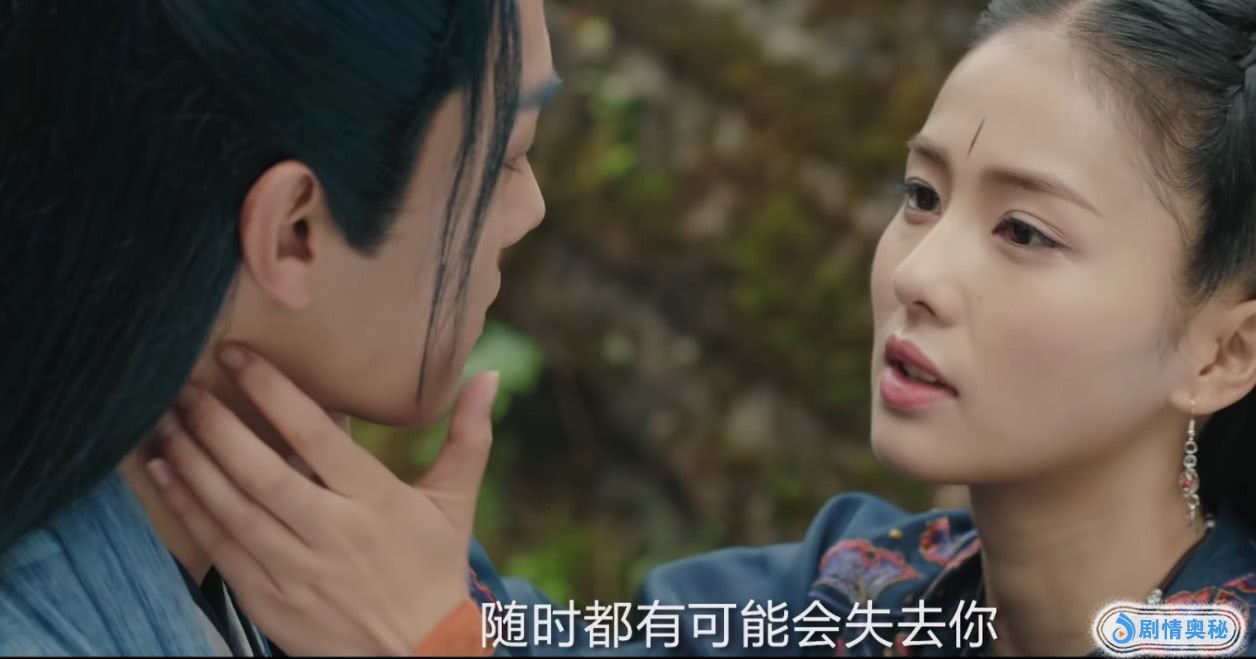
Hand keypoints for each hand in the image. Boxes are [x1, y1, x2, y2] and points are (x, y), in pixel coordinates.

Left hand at [145, 344, 498, 655]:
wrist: (416, 654)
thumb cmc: (433, 568)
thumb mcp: (455, 502)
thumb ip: (468, 436)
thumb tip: (488, 376)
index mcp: (376, 502)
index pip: (317, 437)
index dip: (273, 393)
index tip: (237, 357)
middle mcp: (333, 535)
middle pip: (263, 474)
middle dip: (218, 426)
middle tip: (185, 386)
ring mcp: (296, 571)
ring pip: (232, 510)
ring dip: (192, 464)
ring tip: (164, 422)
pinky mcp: (269, 599)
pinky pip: (219, 548)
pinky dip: (187, 510)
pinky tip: (163, 475)